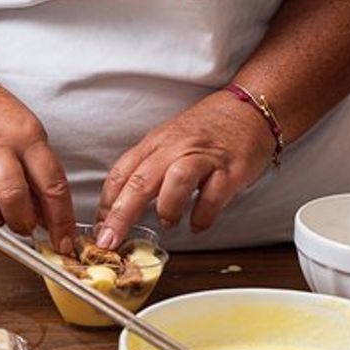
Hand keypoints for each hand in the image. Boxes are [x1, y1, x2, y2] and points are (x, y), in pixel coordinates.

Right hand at [0, 82, 76, 252]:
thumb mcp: (32, 138)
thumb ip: (41, 177)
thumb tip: (50, 221)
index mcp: (27, 137)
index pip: (52, 185)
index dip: (61, 221)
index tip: (64, 242)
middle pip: (13, 196)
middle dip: (23, 223)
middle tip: (25, 226)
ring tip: (1, 216)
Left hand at [94, 91, 274, 248]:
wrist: (250, 109)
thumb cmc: (208, 129)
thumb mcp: (169, 141)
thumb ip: (148, 168)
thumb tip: (123, 204)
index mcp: (156, 142)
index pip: (121, 172)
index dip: (106, 203)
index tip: (99, 228)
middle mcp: (176, 148)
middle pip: (140, 180)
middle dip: (120, 215)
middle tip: (110, 240)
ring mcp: (204, 157)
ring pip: (175, 180)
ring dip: (167, 208)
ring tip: (167, 223)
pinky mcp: (231, 169)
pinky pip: (214, 196)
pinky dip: (203, 216)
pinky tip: (198, 224)